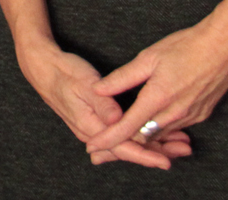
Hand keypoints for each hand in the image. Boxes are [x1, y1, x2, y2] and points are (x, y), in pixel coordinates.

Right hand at [14, 39, 186, 169]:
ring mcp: (96, 127)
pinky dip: (144, 135)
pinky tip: (160, 133)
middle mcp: (93, 132)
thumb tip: (117, 118)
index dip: (146, 154)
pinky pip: (124, 134)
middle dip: (158, 151)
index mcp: (89, 125)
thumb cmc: (63, 72)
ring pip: (129, 143)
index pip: (122, 147)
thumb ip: (101, 103)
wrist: (43, 67)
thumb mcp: (83, 83)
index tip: (166, 160)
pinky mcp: (99, 120)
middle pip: (129, 150)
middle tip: (185, 150)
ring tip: (181, 143)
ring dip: (154, 143)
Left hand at [87, 0, 227, 158]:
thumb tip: (98, 89)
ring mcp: (191, 116)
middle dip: (123, 141)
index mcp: (158, 98)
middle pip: (144, 136)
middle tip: (104, 144)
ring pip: (160, 133)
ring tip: (125, 135)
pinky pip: (176, 127)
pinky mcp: (202, 115)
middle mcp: (175, 113)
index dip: (108, 139)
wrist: (226, 47)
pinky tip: (153, 122)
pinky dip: (162, 128)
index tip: (92, 146)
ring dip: (143, 136)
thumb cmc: (186, 47)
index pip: (127, 126)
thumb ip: (122, 77)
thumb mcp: (148, 58)